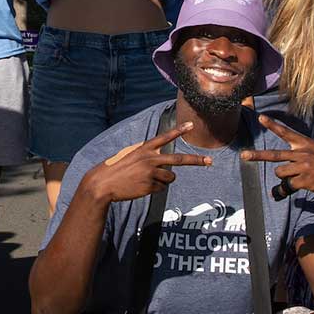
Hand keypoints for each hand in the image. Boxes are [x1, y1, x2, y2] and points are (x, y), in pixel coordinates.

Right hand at [89, 121, 210, 201]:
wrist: (103, 184)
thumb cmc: (116, 169)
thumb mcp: (130, 155)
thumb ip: (146, 154)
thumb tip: (162, 160)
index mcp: (145, 148)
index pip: (165, 137)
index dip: (179, 130)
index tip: (191, 125)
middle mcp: (150, 159)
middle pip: (179, 160)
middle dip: (196, 160)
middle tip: (209, 161)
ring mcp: (151, 173)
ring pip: (170, 178)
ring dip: (163, 180)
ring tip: (145, 180)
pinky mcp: (150, 186)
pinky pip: (161, 188)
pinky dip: (154, 189)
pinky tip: (141, 187)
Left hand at [242, 115, 313, 214]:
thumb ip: (301, 156)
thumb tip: (282, 169)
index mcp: (306, 144)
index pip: (287, 132)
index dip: (272, 125)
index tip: (260, 118)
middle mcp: (303, 153)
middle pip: (274, 155)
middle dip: (257, 156)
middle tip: (243, 155)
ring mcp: (303, 166)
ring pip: (280, 173)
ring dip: (285, 178)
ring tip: (300, 179)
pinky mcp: (304, 180)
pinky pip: (288, 185)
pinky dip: (291, 189)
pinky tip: (305, 186)